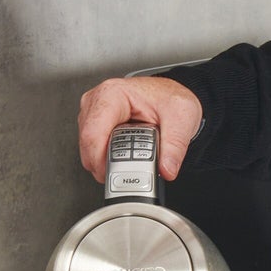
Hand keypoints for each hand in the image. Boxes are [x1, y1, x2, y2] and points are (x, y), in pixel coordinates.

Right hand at [78, 73, 204, 182]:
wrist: (169, 96)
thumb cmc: (169, 98)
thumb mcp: (181, 119)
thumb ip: (175, 146)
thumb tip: (166, 169)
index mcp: (112, 94)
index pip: (93, 134)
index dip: (100, 161)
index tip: (116, 176)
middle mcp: (97, 101)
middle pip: (88, 145)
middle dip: (107, 164)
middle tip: (131, 170)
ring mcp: (92, 113)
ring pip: (88, 150)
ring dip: (108, 162)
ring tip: (132, 159)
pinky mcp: (94, 124)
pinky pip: (93, 150)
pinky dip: (107, 158)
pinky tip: (124, 156)